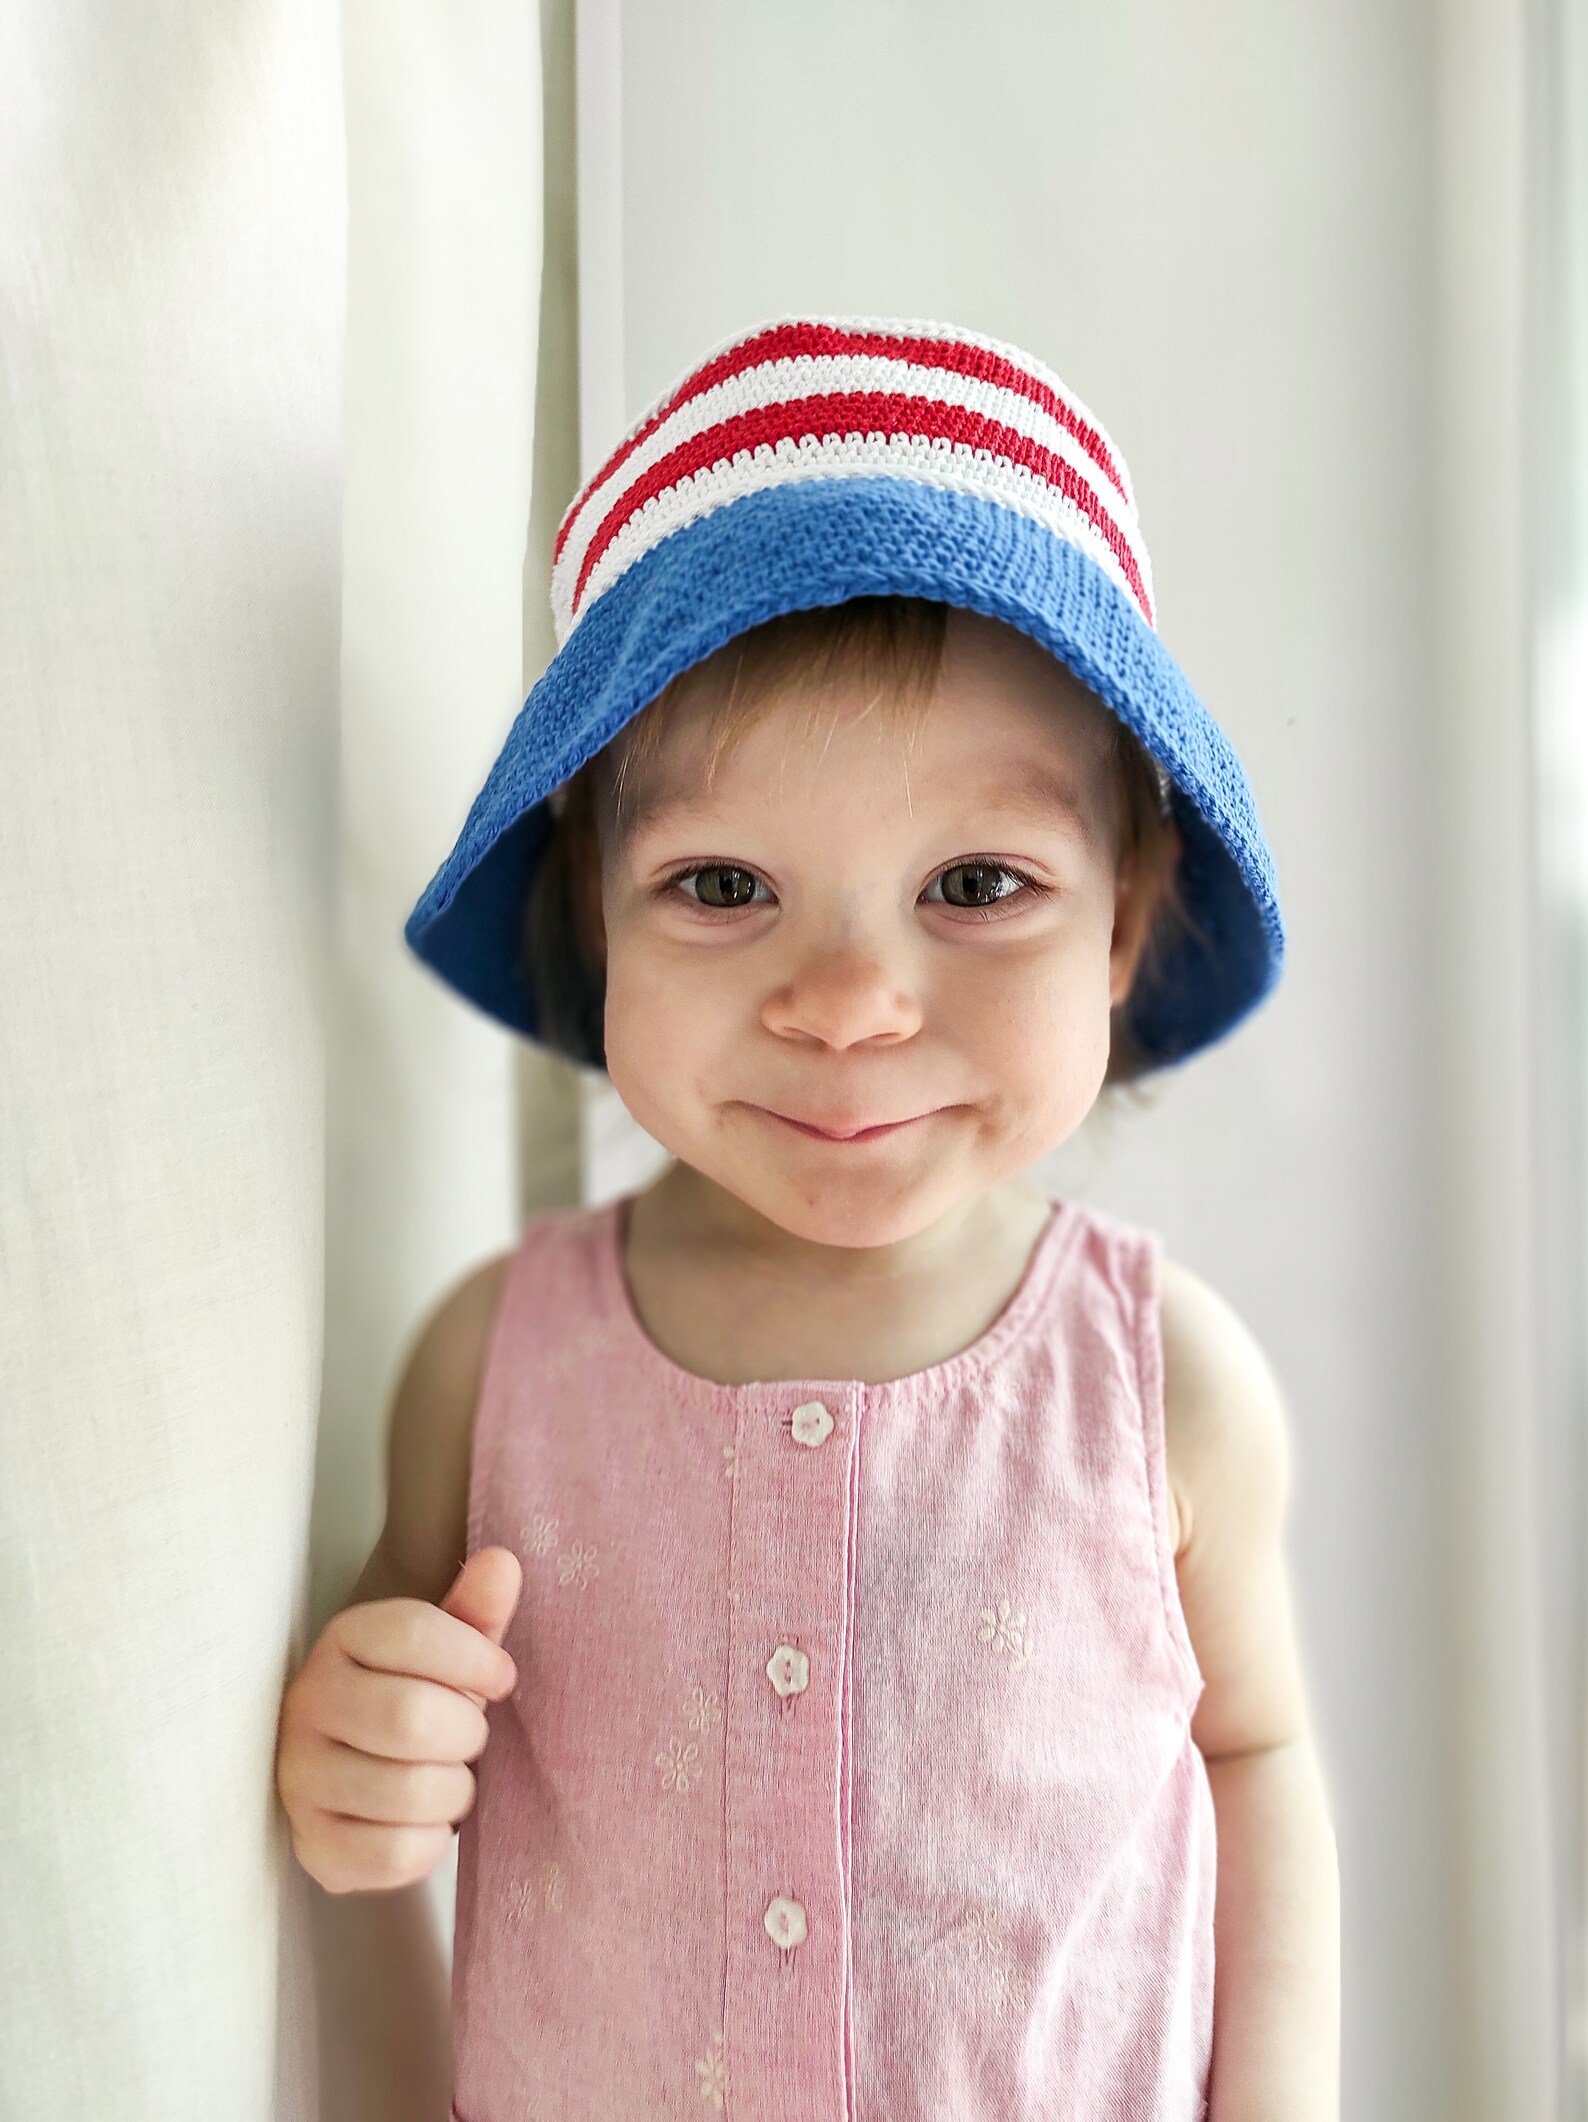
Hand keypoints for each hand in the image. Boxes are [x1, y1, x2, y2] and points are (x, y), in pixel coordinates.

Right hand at [275, 1547, 522, 1893]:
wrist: (361, 1777)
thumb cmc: (416, 1697)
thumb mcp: (447, 1650)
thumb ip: (475, 1611)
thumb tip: (504, 1562)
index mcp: (344, 1639)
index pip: (414, 1632)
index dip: (476, 1658)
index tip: (503, 1679)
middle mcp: (308, 1702)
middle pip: (411, 1717)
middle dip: (466, 1734)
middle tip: (471, 1738)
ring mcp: (299, 1776)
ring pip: (406, 1791)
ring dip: (455, 1792)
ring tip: (451, 1780)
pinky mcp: (309, 1845)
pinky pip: (392, 1853)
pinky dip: (431, 1843)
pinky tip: (426, 1823)